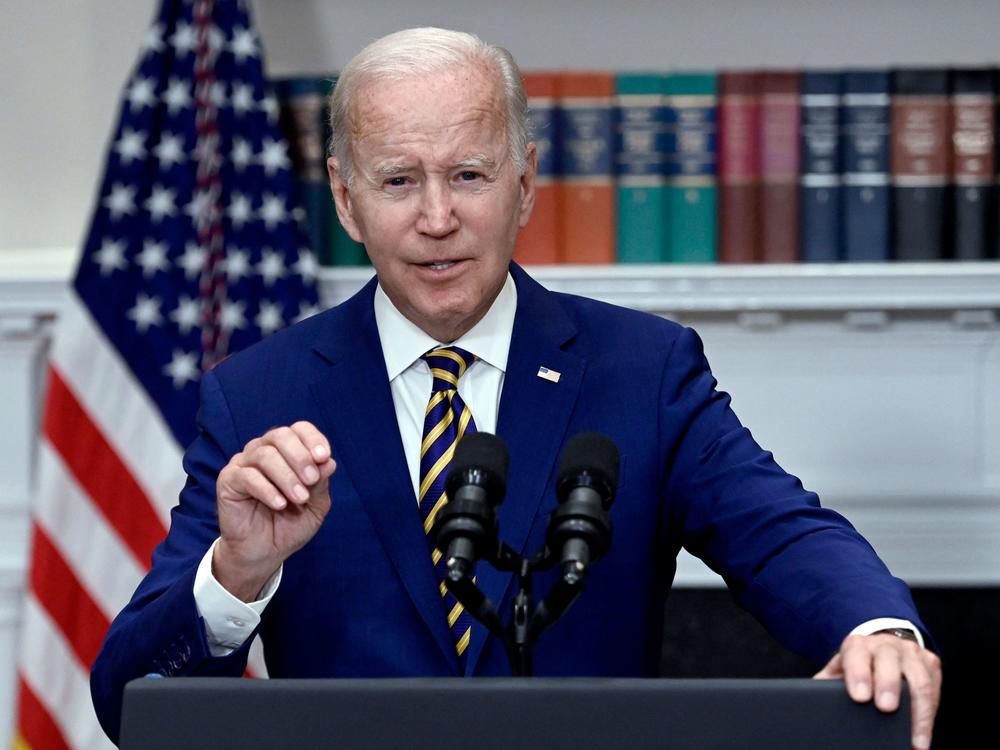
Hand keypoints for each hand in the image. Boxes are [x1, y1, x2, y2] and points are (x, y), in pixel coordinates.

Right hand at [213, 421, 335, 600]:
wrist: (264, 552)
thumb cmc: (290, 525)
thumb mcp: (315, 506)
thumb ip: (321, 484)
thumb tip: (328, 462)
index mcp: (287, 451)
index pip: (299, 429)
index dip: (313, 439)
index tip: (324, 457)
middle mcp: (264, 451)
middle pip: (280, 435)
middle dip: (300, 456)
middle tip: (311, 480)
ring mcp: (244, 464)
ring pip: (264, 454)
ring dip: (286, 476)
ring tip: (299, 499)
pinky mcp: (228, 481)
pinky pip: (246, 476)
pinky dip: (267, 489)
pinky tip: (279, 505)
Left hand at [814, 632, 940, 749]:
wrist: (882, 646)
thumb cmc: (857, 665)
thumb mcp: (839, 670)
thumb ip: (825, 683)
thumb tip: (806, 703)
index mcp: (858, 645)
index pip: (856, 655)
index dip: (858, 674)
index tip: (858, 697)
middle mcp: (886, 645)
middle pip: (889, 661)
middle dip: (888, 685)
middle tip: (885, 708)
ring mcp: (910, 652)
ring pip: (918, 677)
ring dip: (918, 710)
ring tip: (915, 739)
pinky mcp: (930, 663)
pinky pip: (935, 688)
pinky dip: (930, 715)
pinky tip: (924, 735)